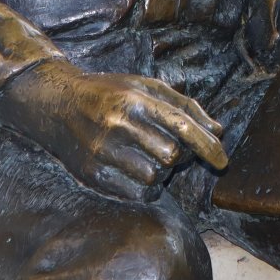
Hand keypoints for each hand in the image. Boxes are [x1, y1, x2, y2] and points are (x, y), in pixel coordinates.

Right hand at [0, 61, 227, 200]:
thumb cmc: (109, 92)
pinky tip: (136, 169)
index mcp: (135, 99)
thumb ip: (183, 106)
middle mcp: (120, 124)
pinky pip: (136, 193)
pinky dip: (145, 187)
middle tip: (167, 146)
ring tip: (145, 154)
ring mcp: (104, 151)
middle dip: (177, 155)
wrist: (57, 103)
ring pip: (155, 177)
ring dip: (159, 171)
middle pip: (172, 155)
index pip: (181, 125)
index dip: (206, 144)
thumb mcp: (145, 86)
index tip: (222, 160)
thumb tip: (218, 130)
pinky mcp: (93, 173)